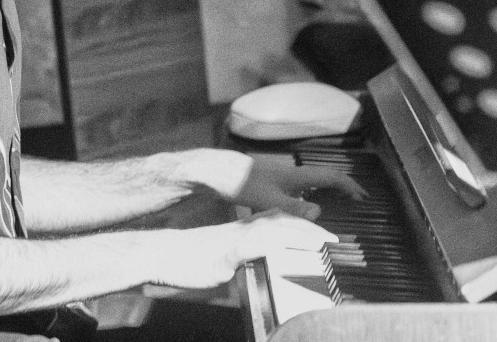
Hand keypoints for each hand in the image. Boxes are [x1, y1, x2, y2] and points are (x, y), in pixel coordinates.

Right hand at [154, 211, 337, 288]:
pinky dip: (271, 246)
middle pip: (281, 222)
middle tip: (333, 239)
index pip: (278, 222)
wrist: (163, 254)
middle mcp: (242, 230)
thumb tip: (259, 274)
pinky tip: (285, 248)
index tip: (325, 235)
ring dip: (298, 234)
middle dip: (309, 228)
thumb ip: (243, 265)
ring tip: (320, 241)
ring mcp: (234, 239)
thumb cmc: (189, 262)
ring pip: (272, 230)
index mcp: (242, 231)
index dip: (303, 225)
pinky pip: (251, 246)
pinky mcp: (224, 253)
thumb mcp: (222, 263)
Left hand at [232, 153, 366, 220]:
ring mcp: (282, 175)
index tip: (364, 196)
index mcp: (296, 175)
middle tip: (357, 200)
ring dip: (328, 189)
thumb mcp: (268, 200)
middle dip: (342, 186)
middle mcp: (292, 172)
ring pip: (313, 180)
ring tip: (339, 202)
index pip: (330, 176)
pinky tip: (307, 204)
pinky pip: (301, 186)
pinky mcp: (273, 180)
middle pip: (324, 176)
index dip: (349, 185)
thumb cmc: (242, 184)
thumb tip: (320, 213)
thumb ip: (294, 209)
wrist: (218, 172)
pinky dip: (312, 193)